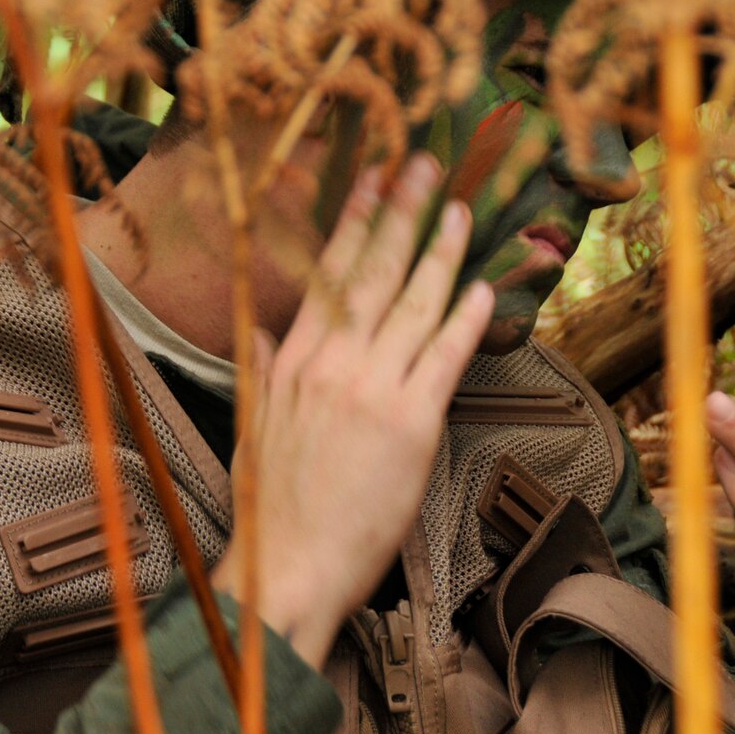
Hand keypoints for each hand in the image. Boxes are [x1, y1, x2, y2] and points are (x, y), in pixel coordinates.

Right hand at [215, 153, 494, 666]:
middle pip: (375, 272)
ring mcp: (373, 390)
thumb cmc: (271, 508)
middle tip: (425, 166)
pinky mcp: (412, 425)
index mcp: (293, 360)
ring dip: (441, 252)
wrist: (287, 567)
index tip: (372, 177)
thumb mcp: (253, 426)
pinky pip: (446, 357)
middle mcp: (332, 363)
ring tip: (460, 211)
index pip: (328, 273)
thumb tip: (261, 331)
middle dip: (402, 212)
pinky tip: (482, 288)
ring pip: (414, 304)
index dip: (355, 220)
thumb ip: (262, 369)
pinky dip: (466, 319)